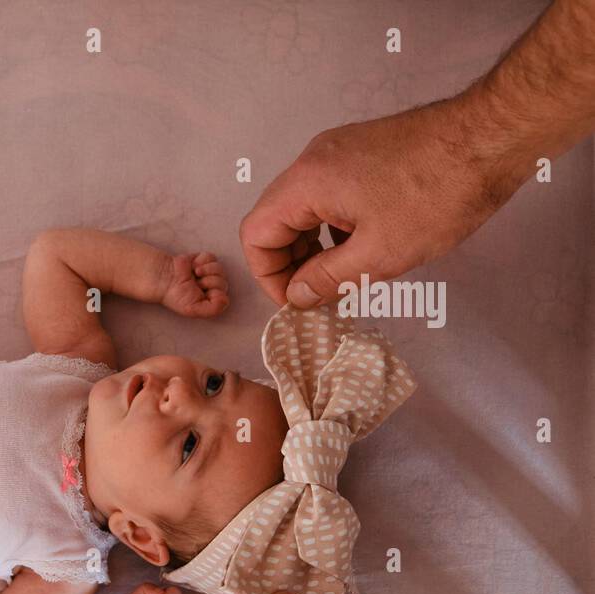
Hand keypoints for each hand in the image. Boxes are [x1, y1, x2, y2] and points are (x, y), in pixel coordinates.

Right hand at [160, 252, 228, 317]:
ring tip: (195, 273)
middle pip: (223, 283)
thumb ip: (213, 309)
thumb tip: (226, 299)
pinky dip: (202, 261)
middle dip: (209, 282)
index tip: (201, 294)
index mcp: (210, 300)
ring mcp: (208, 273)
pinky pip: (212, 258)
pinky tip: (193, 265)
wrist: (165, 278)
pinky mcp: (204, 260)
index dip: (214, 295)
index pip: (224, 298)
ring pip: (220, 269)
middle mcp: (211, 287)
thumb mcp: (193, 310)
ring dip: (207, 270)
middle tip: (196, 284)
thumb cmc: (177, 296)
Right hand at [239, 100, 520, 307]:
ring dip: (313, 246)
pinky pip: (329, 193)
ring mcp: (338, 150)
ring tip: (344, 274)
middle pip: (275, 219)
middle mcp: (313, 160)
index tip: (298, 301)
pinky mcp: (362, 149)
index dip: (268, 276)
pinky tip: (365, 243)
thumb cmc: (437, 196)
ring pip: (303, 207)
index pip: (256, 234)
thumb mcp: (379, 253)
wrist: (494, 135)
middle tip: (321, 294)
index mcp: (307, 182)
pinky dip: (333, 225)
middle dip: (290, 263)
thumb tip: (296, 296)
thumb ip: (327, 279)